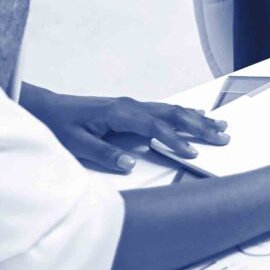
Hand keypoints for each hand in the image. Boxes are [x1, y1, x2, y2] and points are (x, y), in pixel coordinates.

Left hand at [24, 90, 226, 173]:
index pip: (156, 127)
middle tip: (222, 136)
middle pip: (172, 114)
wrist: (46, 108)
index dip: (176, 140)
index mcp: (120, 114)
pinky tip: (196, 116)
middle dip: (199, 126)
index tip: (193, 152)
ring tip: (220, 126)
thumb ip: (104, 153)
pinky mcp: (130, 109)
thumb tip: (130, 163)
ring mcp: (132, 106)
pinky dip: (183, 115)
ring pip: (171, 111)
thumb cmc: (60, 125)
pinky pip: (163, 111)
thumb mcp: (77, 144)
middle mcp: (130, 107)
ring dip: (196, 119)